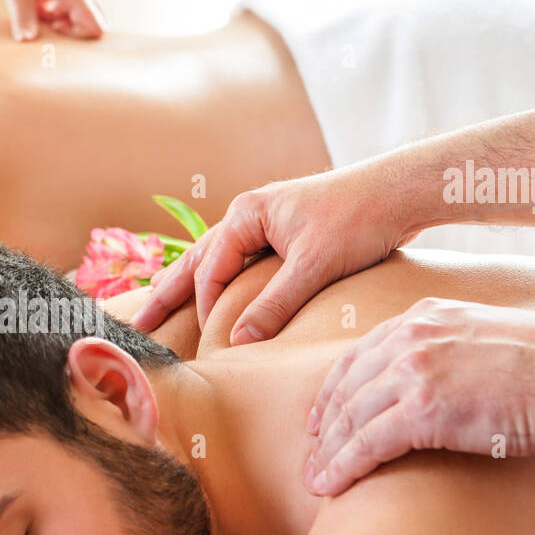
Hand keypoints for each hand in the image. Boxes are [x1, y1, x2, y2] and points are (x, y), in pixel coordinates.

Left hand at [0, 0, 105, 40]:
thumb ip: (23, 17)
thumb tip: (27, 41)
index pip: (96, 26)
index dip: (78, 37)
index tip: (54, 28)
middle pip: (97, 20)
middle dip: (76, 32)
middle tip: (50, 25)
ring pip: (83, 12)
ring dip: (64, 20)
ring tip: (38, 10)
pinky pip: (71, 4)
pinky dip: (57, 11)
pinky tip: (37, 3)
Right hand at [131, 168, 417, 342]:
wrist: (399, 190)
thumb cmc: (359, 218)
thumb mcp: (314, 266)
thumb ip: (275, 304)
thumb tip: (239, 343)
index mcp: (246, 215)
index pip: (210, 271)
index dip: (206, 310)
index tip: (211, 344)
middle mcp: (248, 216)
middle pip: (195, 262)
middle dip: (165, 295)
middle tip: (135, 327)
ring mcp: (264, 224)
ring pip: (214, 261)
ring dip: (189, 287)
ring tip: (159, 311)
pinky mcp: (283, 235)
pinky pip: (238, 264)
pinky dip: (220, 282)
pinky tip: (216, 300)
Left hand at [303, 298, 534, 496]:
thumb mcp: (486, 340)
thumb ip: (450, 352)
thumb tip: (440, 383)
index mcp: (423, 318)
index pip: (358, 355)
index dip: (334, 390)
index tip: (321, 417)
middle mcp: (410, 338)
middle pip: (346, 386)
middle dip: (324, 425)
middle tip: (312, 455)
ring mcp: (413, 371)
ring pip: (350, 417)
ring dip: (328, 453)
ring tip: (316, 480)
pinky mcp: (423, 408)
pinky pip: (366, 443)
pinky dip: (343, 467)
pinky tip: (330, 486)